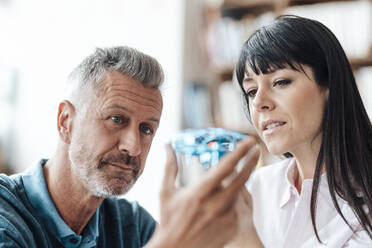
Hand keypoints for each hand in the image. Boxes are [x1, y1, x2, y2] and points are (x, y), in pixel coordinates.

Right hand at [145, 137, 259, 247]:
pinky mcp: (230, 227)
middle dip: (250, 161)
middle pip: (241, 179)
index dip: (239, 152)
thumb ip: (170, 166)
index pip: (225, 167)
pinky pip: (237, 207)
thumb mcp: (166, 191)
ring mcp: (225, 217)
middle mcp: (215, 204)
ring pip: (239, 192)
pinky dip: (232, 198)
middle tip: (256, 149)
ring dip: (237, 181)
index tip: (247, 141)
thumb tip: (168, 145)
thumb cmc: (168, 219)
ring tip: (229, 177)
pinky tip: (221, 200)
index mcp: (199, 192)